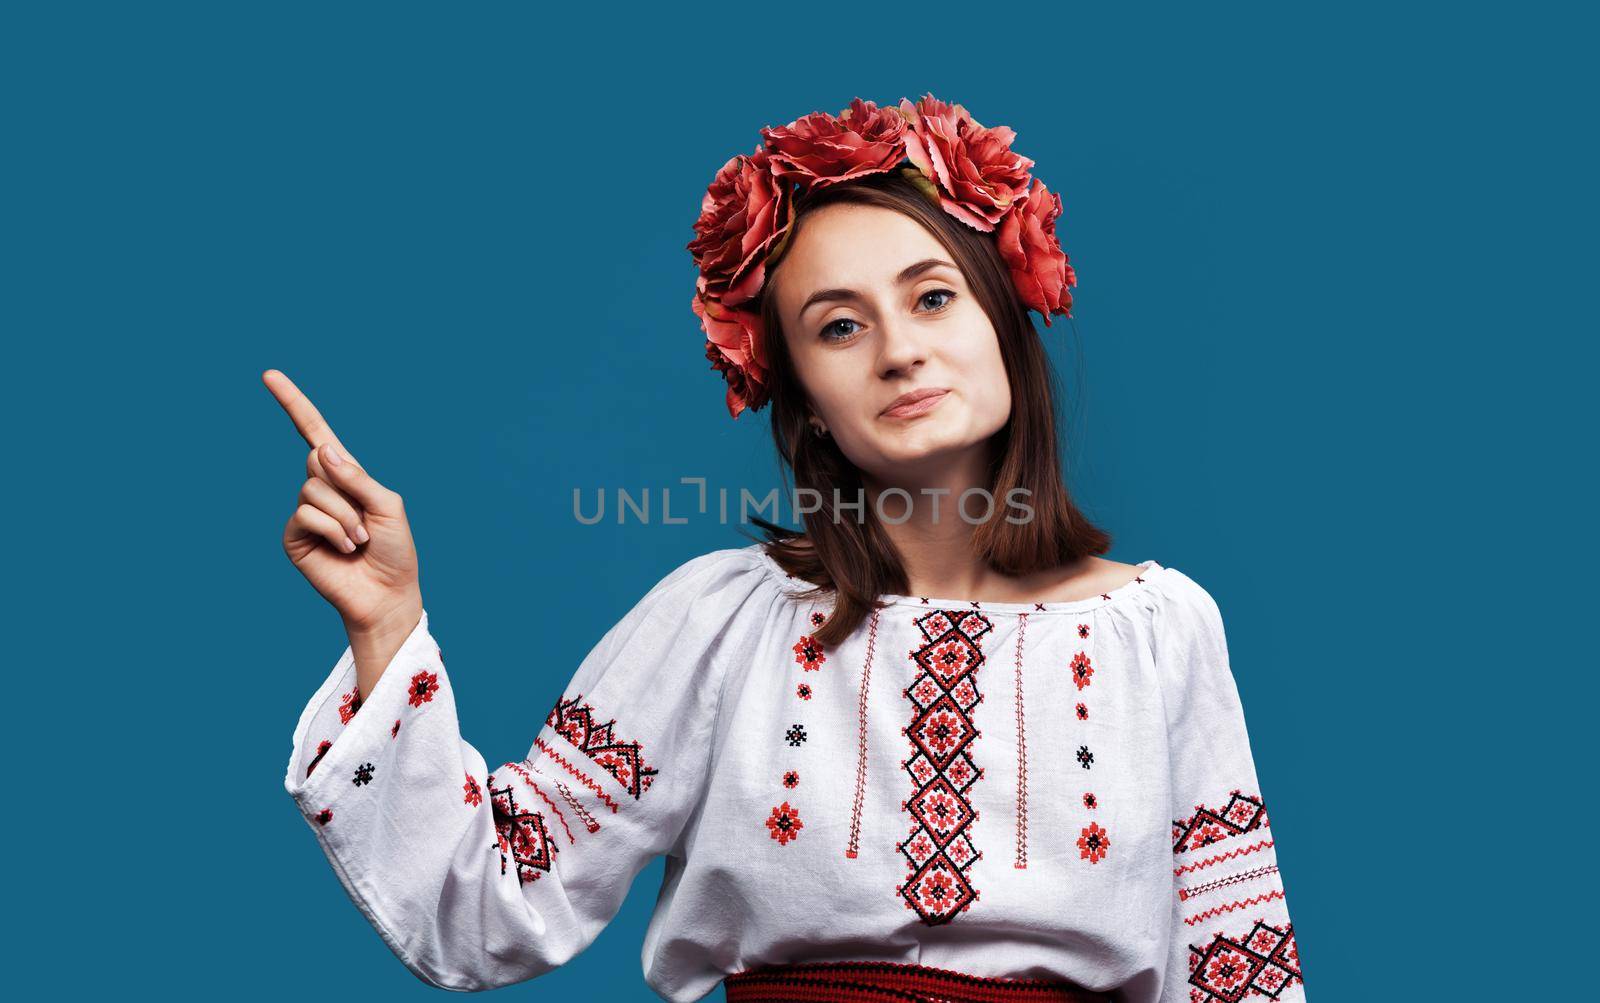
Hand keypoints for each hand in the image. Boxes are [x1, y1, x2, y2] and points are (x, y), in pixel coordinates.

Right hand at [263, 369, 422, 640]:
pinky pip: (305, 514)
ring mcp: (305, 513)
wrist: (386, 594)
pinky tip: (345, 548)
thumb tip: (321, 450)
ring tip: (358, 540)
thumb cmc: (394, 551)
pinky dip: (332, 530)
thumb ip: (357, 477)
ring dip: (345, 517)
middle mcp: (321, 489)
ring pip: (313, 489)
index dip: (294, 404)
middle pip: (318, 461)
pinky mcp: (294, 537)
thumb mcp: (387, 506)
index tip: (269, 375)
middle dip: (349, 490)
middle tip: (366, 522)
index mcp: (346, 476)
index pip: (315, 433)